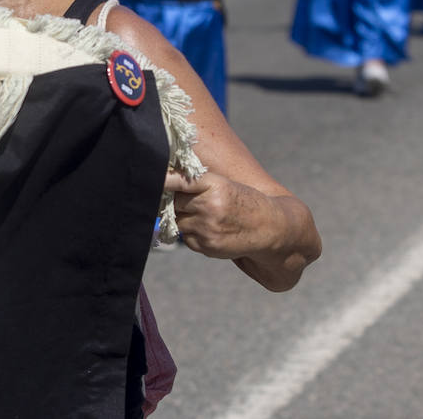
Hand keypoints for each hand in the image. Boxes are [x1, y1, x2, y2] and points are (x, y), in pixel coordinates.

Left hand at [164, 169, 285, 260]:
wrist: (270, 229)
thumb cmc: (244, 201)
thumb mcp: (225, 185)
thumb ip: (196, 184)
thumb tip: (163, 184)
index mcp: (214, 185)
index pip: (179, 181)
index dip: (163, 180)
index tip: (151, 177)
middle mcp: (209, 206)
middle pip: (173, 201)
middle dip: (172, 200)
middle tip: (180, 198)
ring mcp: (207, 228)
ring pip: (177, 220)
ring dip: (183, 217)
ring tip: (203, 215)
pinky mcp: (206, 245)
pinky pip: (186, 237)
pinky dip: (191, 232)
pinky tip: (209, 229)